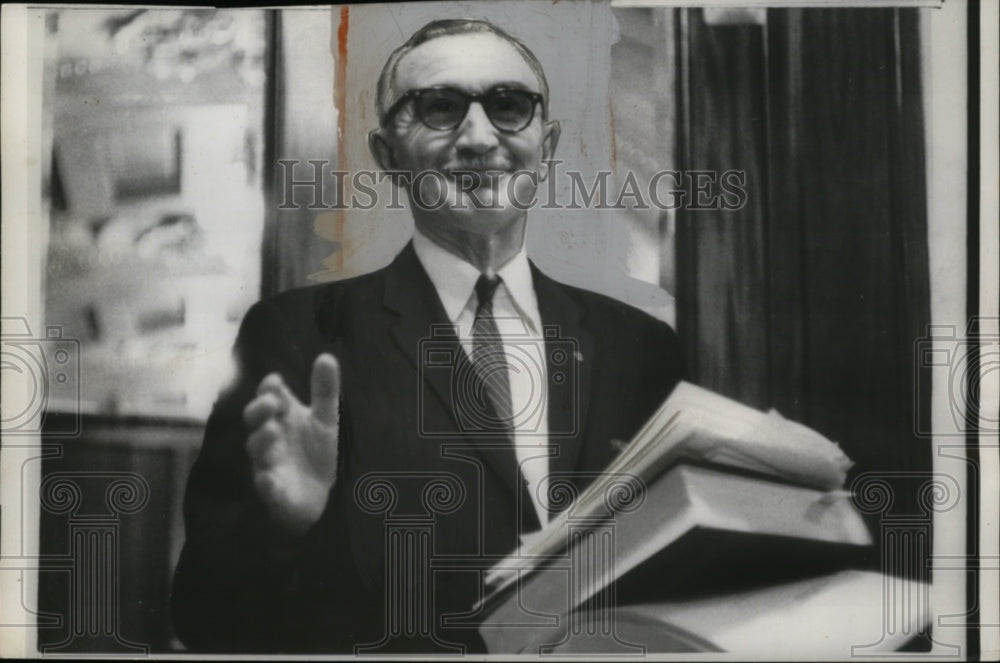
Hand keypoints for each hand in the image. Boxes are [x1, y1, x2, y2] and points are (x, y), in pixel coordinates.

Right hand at [242, 353, 340, 537]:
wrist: (322, 496)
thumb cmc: (317, 452)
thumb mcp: (326, 419)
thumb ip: (325, 390)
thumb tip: (326, 355)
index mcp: (282, 418)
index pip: (270, 397)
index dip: (269, 389)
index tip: (275, 381)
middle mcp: (270, 439)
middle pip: (256, 421)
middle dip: (259, 411)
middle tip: (270, 403)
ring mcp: (269, 464)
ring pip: (257, 452)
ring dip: (261, 441)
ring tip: (272, 431)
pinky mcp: (274, 492)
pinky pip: (265, 488)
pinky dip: (265, 483)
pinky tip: (268, 479)